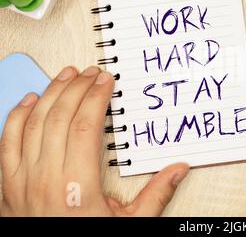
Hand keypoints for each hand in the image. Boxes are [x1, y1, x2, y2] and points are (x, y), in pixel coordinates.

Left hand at [0, 66, 188, 215]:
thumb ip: (156, 195)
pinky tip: (31, 100)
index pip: (85, 127)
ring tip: (66, 75)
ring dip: (51, 94)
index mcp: (77, 187)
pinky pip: (7, 142)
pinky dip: (17, 116)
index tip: (106, 81)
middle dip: (77, 88)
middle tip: (91, 73)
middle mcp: (46, 179)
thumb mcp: (130, 224)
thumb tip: (179, 170)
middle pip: (60, 118)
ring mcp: (22, 181)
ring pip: (33, 123)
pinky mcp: (8, 185)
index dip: (96, 98)